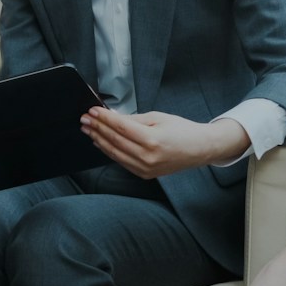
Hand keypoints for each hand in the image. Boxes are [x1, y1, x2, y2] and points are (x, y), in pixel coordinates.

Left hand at [81, 108, 247, 178]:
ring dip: (99, 140)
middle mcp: (147, 156)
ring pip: (114, 153)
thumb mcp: (157, 117)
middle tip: (84, 118)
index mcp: (152, 140)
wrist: (200, 149)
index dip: (103, 118)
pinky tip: (100, 142)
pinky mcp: (145, 174)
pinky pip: (122, 161)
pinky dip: (109, 151)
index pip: (120, 126)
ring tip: (88, 129)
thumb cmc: (182, 130)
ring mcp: (145, 168)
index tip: (92, 111)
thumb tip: (111, 116)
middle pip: (114, 140)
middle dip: (97, 128)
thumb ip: (132, 118)